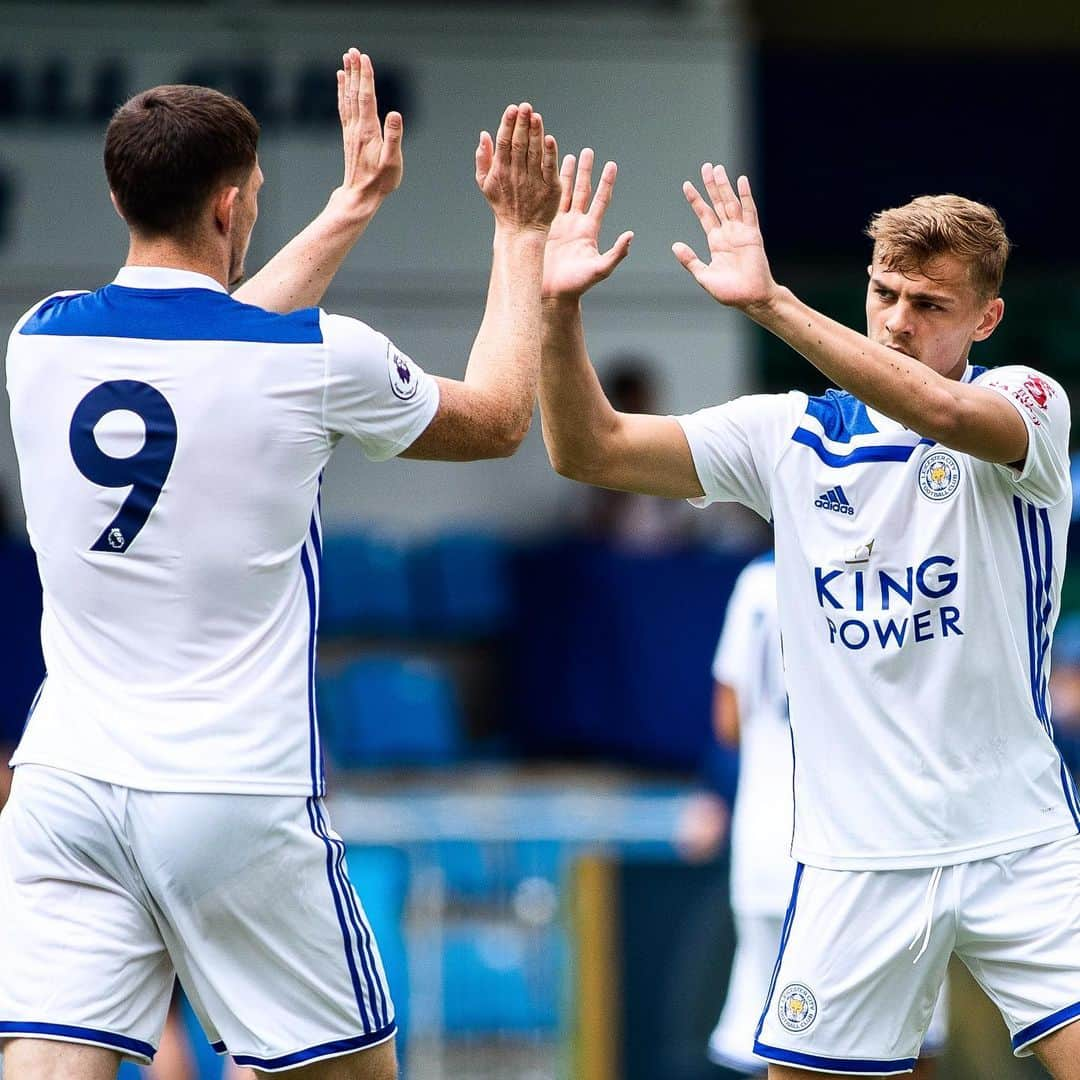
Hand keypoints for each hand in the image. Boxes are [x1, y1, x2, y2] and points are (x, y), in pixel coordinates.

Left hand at [336, 48, 402, 212]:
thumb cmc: (380, 181)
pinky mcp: (349, 135)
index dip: (365, 76)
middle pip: (354, 93)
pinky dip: (342, 91)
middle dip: (354, 71)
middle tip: (352, 50)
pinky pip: (344, 107)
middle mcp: (356, 127)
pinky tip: (341, 81)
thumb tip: (395, 114)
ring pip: (347, 98)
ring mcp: (351, 130)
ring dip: (347, 77)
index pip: (366, 97)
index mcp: (368, 130)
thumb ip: (394, 137)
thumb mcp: (392, 161)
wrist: (361, 195)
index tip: (364, 57)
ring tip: (346, 59)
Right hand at [475, 103, 560, 232]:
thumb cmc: (503, 205)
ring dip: (535, 134)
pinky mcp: (549, 189)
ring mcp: (533, 182)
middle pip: (519, 144)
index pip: (504, 142)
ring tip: (536, 116)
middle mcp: (516, 175)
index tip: (512, 109)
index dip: (508, 124)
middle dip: (522, 124)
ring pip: (534, 153)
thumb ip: (483, 158)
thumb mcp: (485, 184)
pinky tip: (549, 139)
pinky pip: (549, 168)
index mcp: (500, 171)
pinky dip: (549, 154)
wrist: (520, 231)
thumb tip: (483, 134)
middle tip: (526, 106)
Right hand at [542, 148, 633, 299]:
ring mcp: (559, 225)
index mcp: (589, 231)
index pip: (600, 201)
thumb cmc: (576, 285)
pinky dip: (547, 187)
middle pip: (582, 191)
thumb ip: (617, 253)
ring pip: (563, 194)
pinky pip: (546, 203)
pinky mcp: (543, 228)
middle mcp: (575, 225)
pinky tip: (544, 174)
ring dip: (566, 175)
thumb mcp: (600, 269)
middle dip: (586, 171)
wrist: (551, 293)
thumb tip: (631, 235)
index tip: (611, 164)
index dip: (606, 183)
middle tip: (588, 151)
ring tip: (567, 155)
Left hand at [672, 164, 778, 313]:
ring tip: (718, 169)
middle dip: (711, 185)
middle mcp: (728, 233)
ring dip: (725, 186)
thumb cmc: (729, 292)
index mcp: (716, 242)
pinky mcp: (753, 234)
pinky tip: (741, 181)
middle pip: (718, 203)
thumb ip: (690, 260)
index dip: (696, 200)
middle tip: (706, 166)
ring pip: (731, 203)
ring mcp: (741, 232)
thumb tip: (675, 245)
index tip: (687, 185)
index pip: (705, 215)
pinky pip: (749, 211)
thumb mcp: (703, 275)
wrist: (750, 299)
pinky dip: (746, 196)